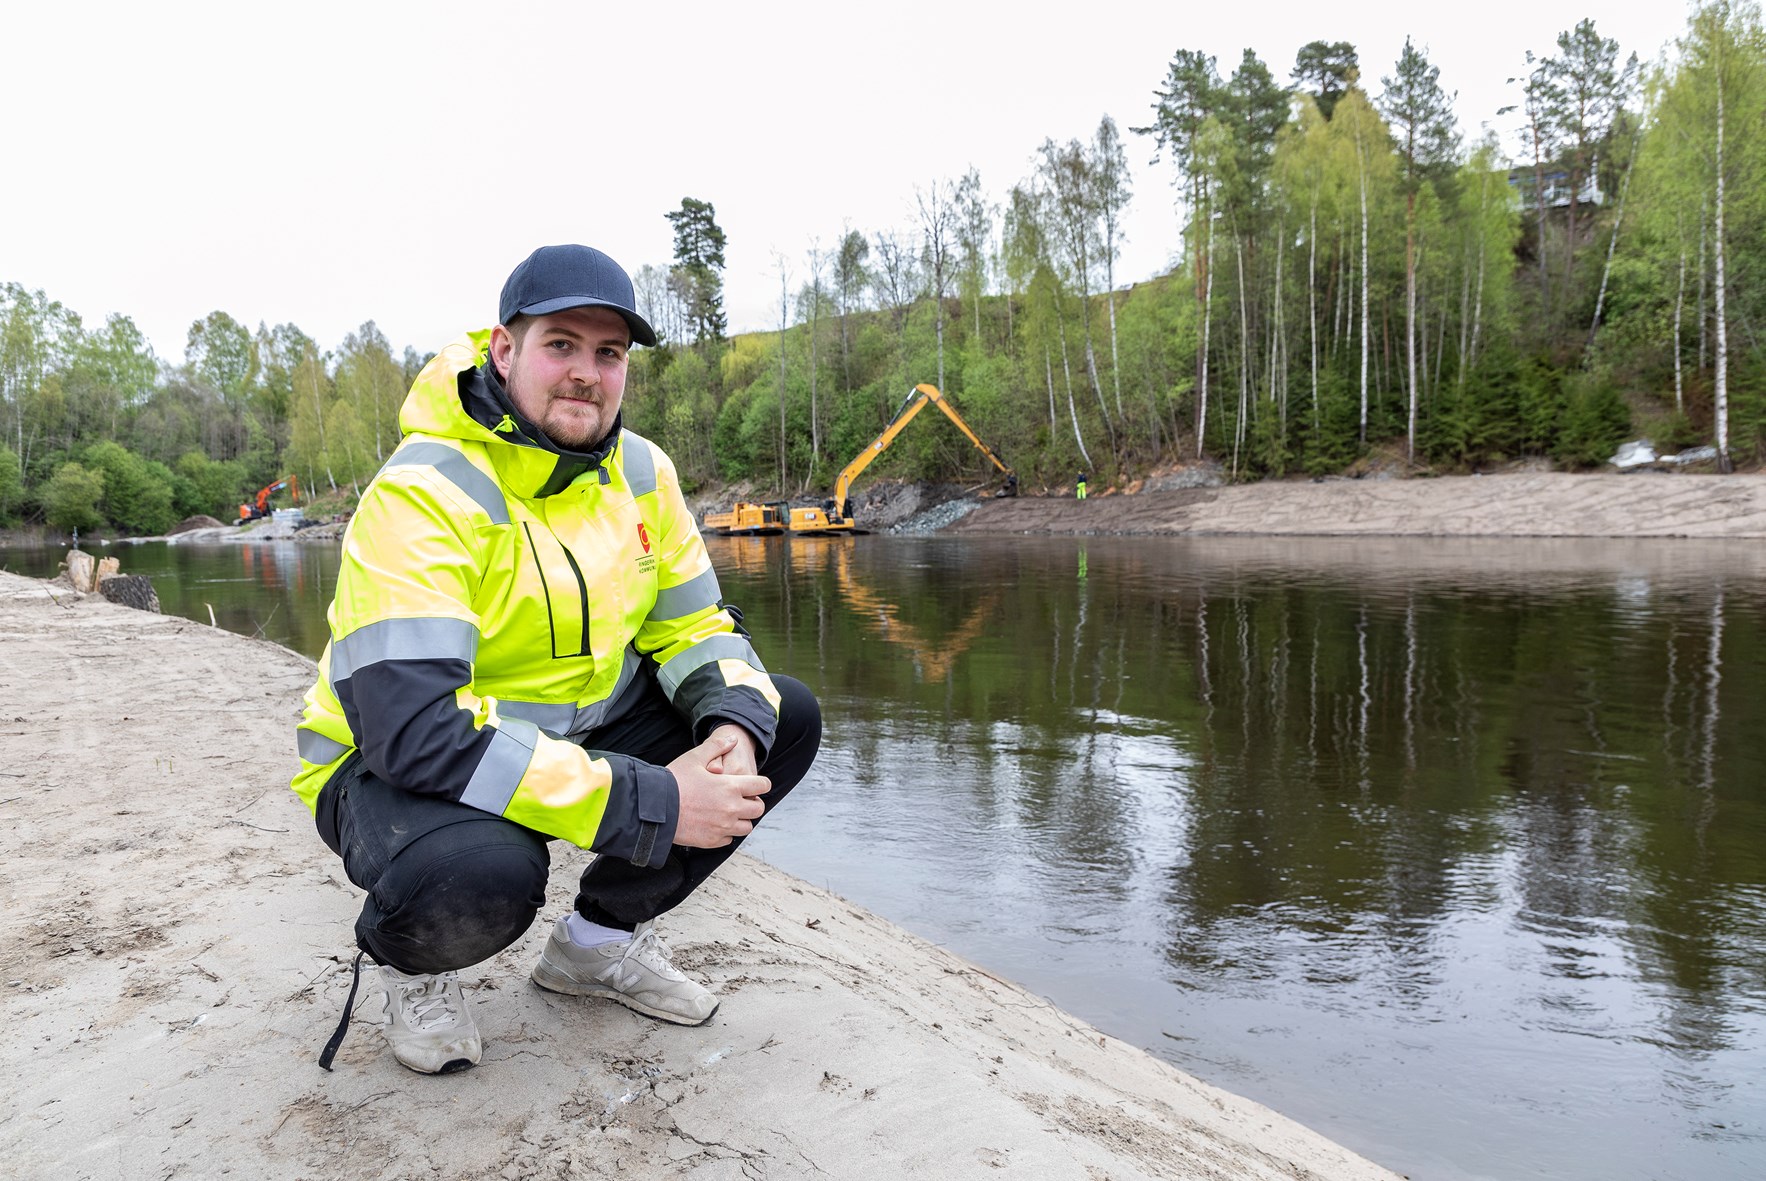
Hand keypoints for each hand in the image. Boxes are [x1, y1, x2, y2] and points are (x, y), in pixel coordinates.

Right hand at [669, 730, 770, 848]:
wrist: (653, 809)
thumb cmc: (673, 781)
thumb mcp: (695, 758)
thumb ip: (717, 746)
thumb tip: (733, 739)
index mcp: (731, 787)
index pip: (762, 786)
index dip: (761, 783)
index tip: (755, 784)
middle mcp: (731, 809)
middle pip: (758, 809)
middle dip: (753, 803)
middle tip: (742, 799)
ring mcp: (722, 827)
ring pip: (746, 827)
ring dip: (741, 819)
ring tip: (728, 812)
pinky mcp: (711, 841)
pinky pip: (728, 839)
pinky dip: (726, 832)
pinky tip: (715, 823)